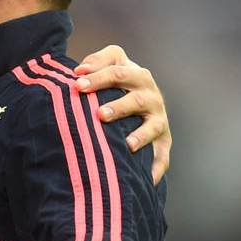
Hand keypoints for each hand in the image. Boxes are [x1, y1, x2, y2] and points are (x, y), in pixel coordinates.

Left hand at [74, 45, 170, 182]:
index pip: (118, 73)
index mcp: (137, 75)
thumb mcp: (112, 65)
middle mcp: (151, 96)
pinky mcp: (163, 141)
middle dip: (120, 107)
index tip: (77, 85)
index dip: (98, 78)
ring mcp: (158, 119)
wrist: (146, 100)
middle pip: (137, 100)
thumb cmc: (118, 82)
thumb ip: (97, 62)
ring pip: (153, 127)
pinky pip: (162, 156)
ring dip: (140, 135)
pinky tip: (146, 178)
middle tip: (100, 114)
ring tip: (128, 144)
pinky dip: (156, 167)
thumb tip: (79, 71)